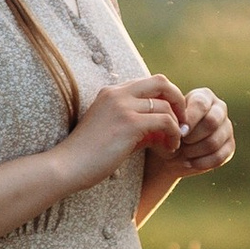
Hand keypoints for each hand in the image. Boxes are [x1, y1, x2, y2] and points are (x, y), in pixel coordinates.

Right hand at [63, 76, 187, 181]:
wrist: (67, 166)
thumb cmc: (88, 155)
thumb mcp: (115, 132)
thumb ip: (139, 124)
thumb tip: (165, 126)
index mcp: (111, 93)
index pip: (149, 83)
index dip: (165, 99)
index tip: (171, 119)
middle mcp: (117, 93)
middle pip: (161, 82)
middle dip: (178, 101)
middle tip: (183, 123)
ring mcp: (123, 106)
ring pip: (166, 105)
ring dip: (177, 125)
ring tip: (174, 143)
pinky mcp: (129, 123)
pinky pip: (165, 121)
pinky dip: (174, 134)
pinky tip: (170, 149)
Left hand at [168, 85, 233, 173]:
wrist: (169, 154)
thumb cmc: (165, 133)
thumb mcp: (164, 124)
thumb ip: (170, 121)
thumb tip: (183, 129)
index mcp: (204, 96)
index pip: (201, 104)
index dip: (190, 119)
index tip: (179, 132)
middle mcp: (219, 108)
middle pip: (212, 122)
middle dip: (192, 137)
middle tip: (180, 143)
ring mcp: (227, 128)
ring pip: (214, 141)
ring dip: (194, 151)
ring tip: (182, 154)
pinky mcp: (230, 146)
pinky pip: (219, 157)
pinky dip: (202, 163)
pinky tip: (190, 163)